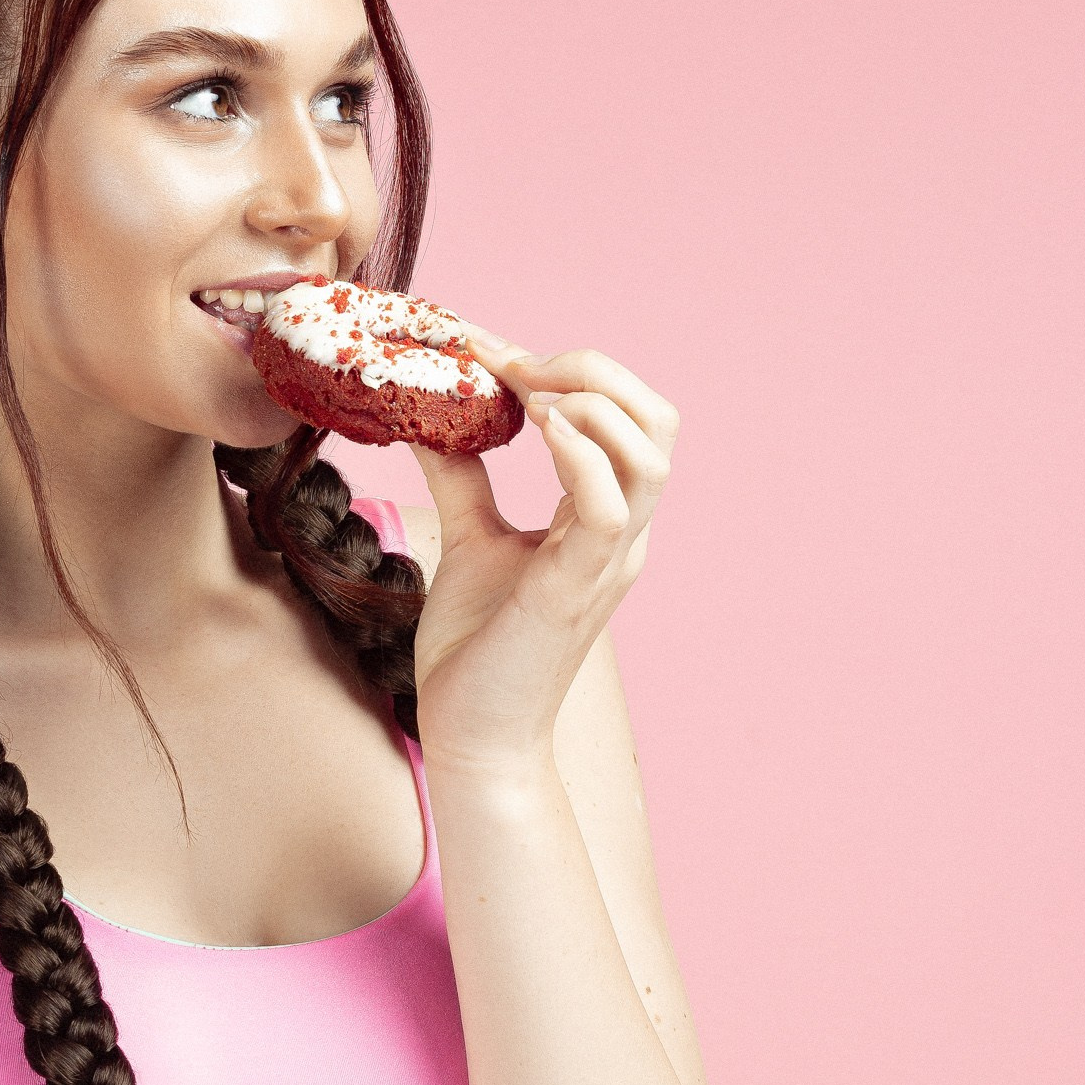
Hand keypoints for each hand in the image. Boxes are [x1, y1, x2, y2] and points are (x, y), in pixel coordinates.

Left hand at [407, 327, 678, 772]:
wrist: (473, 735)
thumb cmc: (478, 650)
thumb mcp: (470, 540)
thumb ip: (462, 478)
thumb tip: (427, 416)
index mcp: (603, 520)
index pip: (623, 418)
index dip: (567, 370)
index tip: (488, 349)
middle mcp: (620, 535)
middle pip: (657, 420)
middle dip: (594, 370)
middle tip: (515, 367)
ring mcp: (605, 562)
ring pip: (649, 454)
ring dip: (589, 402)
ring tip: (525, 395)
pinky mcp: (575, 589)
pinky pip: (608, 507)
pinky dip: (581, 456)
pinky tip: (535, 432)